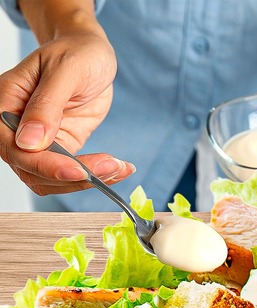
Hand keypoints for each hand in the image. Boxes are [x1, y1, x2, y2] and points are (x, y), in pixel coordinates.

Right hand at [0, 24, 133, 195]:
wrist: (92, 54)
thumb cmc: (76, 52)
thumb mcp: (66, 70)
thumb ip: (47, 104)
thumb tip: (29, 141)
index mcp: (5, 103)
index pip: (13, 147)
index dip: (44, 165)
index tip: (78, 170)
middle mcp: (16, 127)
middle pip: (31, 170)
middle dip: (72, 176)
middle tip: (111, 169)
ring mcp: (39, 140)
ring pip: (51, 178)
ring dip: (86, 181)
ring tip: (120, 168)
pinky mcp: (61, 146)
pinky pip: (72, 172)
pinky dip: (95, 176)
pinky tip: (118, 169)